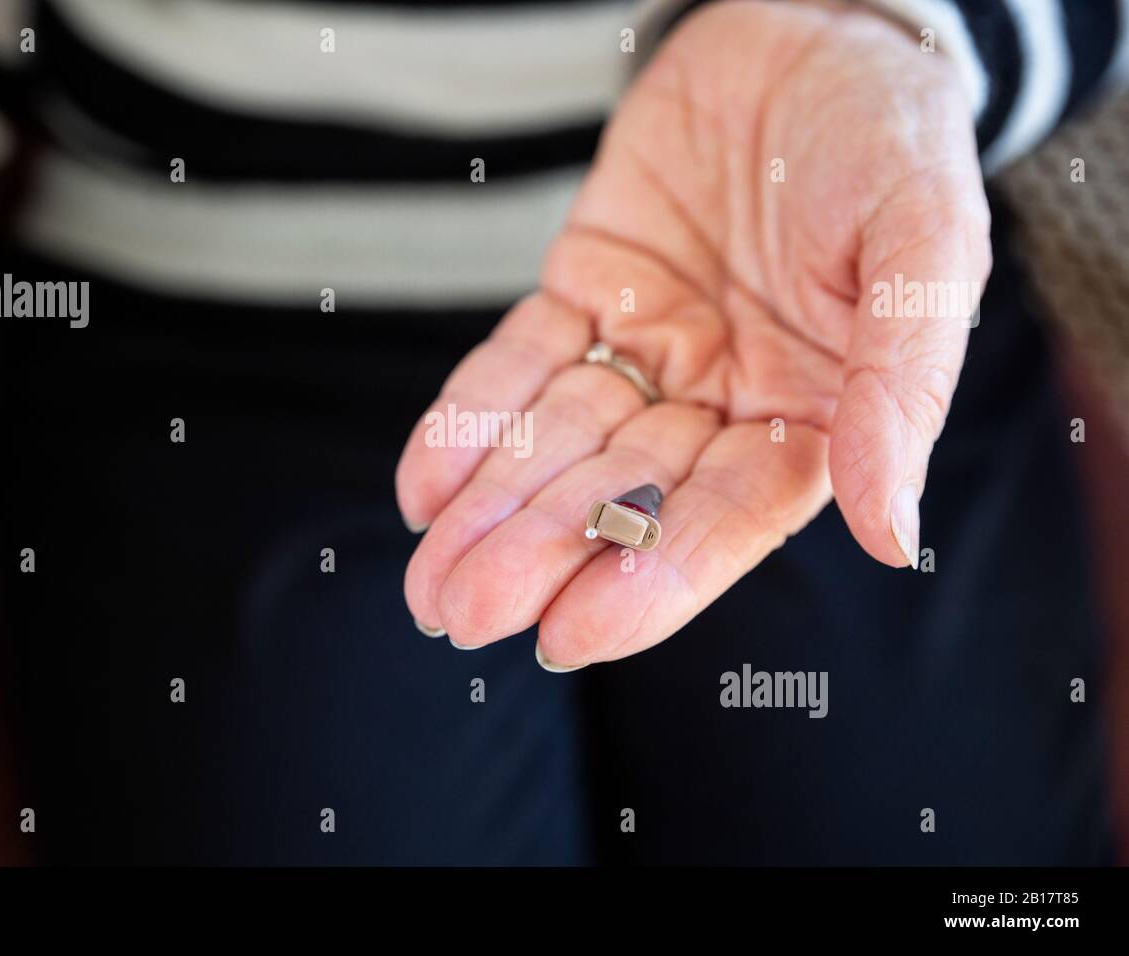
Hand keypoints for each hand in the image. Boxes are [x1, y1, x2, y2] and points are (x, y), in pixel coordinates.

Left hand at [395, 0, 991, 667]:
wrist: (809, 26)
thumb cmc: (888, 136)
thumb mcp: (924, 246)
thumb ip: (901, 387)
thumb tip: (889, 531)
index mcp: (811, 415)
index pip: (722, 517)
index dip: (650, 577)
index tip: (569, 634)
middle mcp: (721, 399)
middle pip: (622, 495)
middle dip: (540, 553)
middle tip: (462, 611)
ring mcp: (647, 350)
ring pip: (560, 445)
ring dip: (491, 510)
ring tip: (428, 578)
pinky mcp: (585, 293)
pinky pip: (519, 366)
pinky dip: (470, 422)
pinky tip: (423, 487)